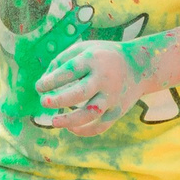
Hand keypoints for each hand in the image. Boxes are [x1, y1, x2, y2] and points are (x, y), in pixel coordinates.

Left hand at [34, 38, 151, 134]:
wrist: (140, 66)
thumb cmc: (103, 56)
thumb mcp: (84, 48)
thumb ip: (62, 61)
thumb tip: (44, 82)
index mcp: (93, 60)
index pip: (69, 71)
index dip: (51, 81)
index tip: (39, 87)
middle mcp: (104, 78)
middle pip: (80, 93)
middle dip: (59, 99)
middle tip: (43, 102)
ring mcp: (112, 96)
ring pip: (90, 113)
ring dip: (70, 120)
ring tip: (53, 121)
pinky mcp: (118, 111)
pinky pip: (101, 125)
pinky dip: (85, 131)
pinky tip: (71, 129)